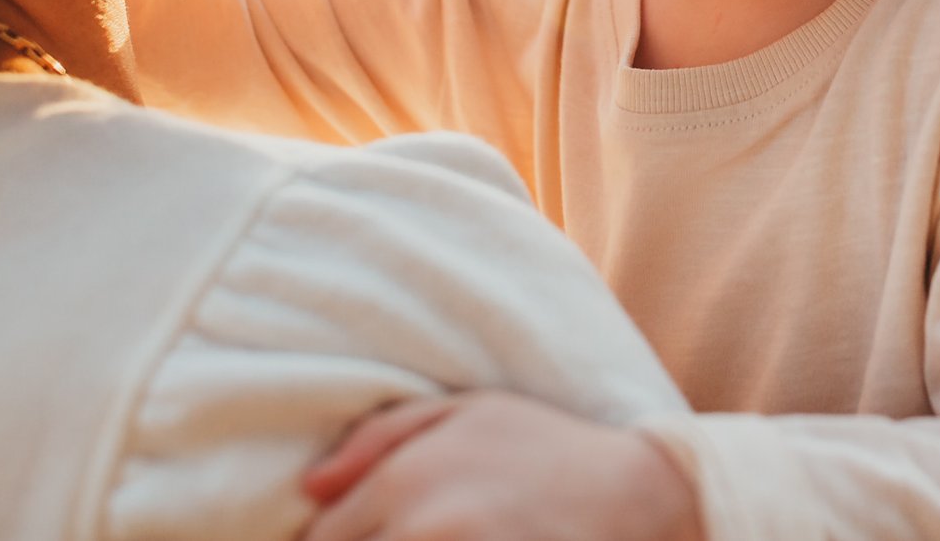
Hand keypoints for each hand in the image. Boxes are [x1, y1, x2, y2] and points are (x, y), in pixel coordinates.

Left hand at [300, 391, 703, 540]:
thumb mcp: (466, 410)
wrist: (630, 489)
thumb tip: (309, 487)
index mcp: (404, 479)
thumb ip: (378, 439)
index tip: (364, 535)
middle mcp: (420, 525)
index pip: (322, 536)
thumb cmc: (544, 445)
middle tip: (406, 532)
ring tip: (439, 533)